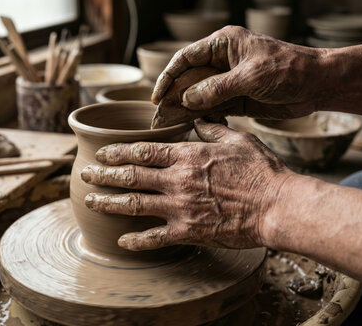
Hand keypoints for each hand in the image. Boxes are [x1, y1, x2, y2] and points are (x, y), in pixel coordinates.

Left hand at [80, 119, 294, 250]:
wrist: (276, 205)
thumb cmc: (260, 170)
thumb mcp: (237, 139)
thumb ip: (213, 129)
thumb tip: (198, 119)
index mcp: (187, 156)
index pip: (142, 151)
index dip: (117, 151)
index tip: (101, 152)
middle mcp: (177, 181)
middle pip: (130, 176)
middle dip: (103, 175)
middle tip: (85, 174)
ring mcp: (180, 208)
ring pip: (134, 204)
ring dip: (108, 203)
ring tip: (90, 202)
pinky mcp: (188, 232)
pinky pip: (155, 238)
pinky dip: (136, 241)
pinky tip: (121, 242)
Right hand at [152, 26, 328, 118]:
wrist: (318, 84)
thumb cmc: (288, 69)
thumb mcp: (251, 77)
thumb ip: (217, 88)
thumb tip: (186, 99)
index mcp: (223, 44)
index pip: (185, 58)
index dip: (168, 76)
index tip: (157, 96)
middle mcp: (222, 61)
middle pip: (189, 78)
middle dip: (175, 95)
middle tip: (163, 114)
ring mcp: (229, 80)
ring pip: (199, 95)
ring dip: (188, 108)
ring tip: (175, 123)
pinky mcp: (237, 98)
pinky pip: (214, 107)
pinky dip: (205, 116)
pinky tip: (199, 125)